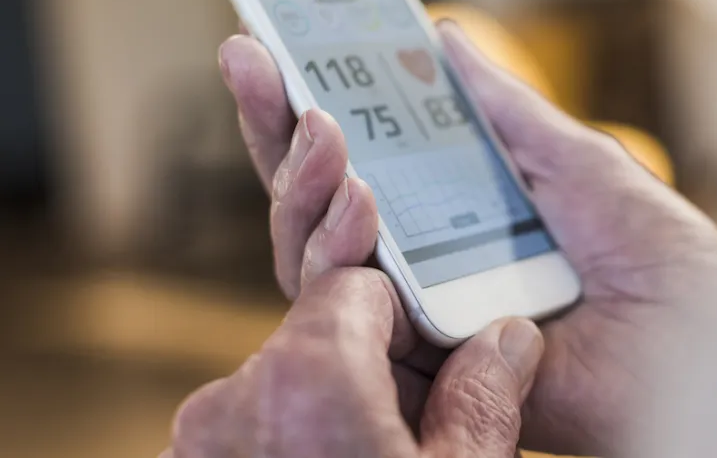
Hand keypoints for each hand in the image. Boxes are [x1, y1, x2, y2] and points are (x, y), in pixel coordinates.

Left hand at [164, 266, 544, 456]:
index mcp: (309, 378)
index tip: (434, 315)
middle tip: (397, 333)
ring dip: (325, 393)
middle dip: (360, 327)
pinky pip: (248, 432)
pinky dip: (286, 433)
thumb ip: (484, 399)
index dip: (402, 294)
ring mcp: (198, 445)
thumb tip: (509, 337)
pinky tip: (335, 449)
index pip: (355, 283)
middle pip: (311, 326)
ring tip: (378, 426)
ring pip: (280, 384)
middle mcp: (232, 399)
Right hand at [217, 22, 716, 455]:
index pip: (363, 167)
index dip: (310, 111)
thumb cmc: (657, 257)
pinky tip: (347, 194)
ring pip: (317, 262)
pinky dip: (337, 258)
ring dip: (303, 187)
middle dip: (278, 133)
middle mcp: (428, 272)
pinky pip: (353, 324)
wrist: (697, 340)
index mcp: (460, 221)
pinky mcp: (424, 374)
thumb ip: (505, 112)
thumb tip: (447, 40)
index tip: (272, 51)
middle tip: (255, 63)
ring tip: (314, 123)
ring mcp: (420, 323)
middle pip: (322, 209)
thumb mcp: (575, 161)